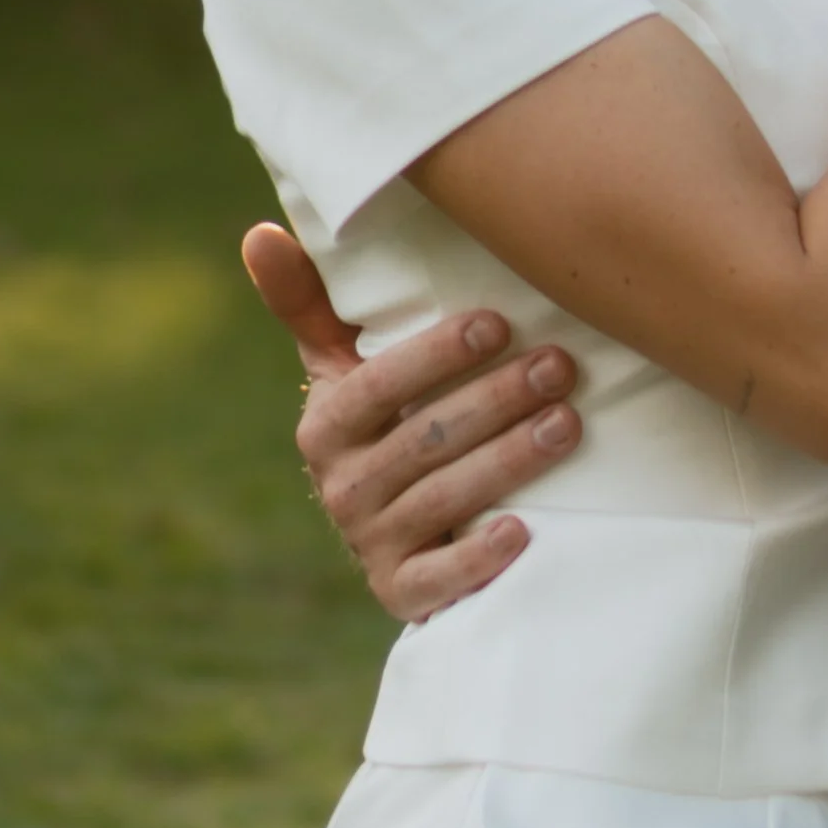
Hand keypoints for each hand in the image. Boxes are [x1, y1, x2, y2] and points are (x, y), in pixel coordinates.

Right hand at [242, 223, 581, 621]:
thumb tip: (259, 233)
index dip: (434, 355)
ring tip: (567, 422)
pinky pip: (439, 581)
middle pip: (424, 439)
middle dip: (496, 399)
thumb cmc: (383, 420)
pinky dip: (478, 559)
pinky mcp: (405, 593)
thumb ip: (309, 301)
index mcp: (325, 425)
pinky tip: (524, 533)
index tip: (495, 323)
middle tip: (559, 366)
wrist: (398, 531)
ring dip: (509, 460)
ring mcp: (373, 544)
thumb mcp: (343, 364)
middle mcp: (342, 487)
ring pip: (444, 499)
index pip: (377, 385)